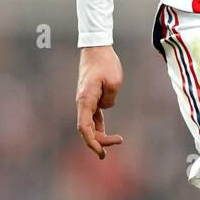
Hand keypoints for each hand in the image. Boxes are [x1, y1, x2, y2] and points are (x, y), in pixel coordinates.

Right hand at [76, 45, 124, 159]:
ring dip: (99, 135)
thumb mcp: (115, 82)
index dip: (91, 142)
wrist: (96, 48)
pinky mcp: (91, 97)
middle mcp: (83, 102)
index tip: (102, 151)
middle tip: (117, 144)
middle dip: (99, 141)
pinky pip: (93, 116)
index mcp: (86, 100)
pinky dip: (99, 126)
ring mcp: (86, 100)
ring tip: (115, 142)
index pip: (84, 127)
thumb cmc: (105, 63)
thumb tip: (106, 107)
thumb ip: (110, 99)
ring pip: (90, 124)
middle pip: (87, 129)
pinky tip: (107, 134)